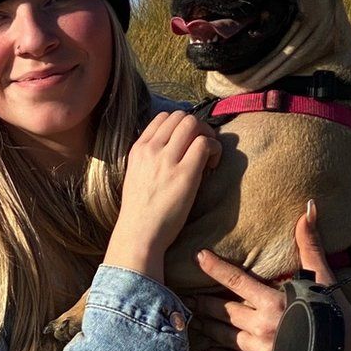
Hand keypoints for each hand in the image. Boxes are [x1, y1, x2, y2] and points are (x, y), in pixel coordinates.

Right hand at [104, 111, 220, 280]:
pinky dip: (215, 149)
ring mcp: (168, 160)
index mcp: (139, 149)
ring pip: (193, 124)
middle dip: (198, 126)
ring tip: (210, 155)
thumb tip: (174, 148)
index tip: (188, 142)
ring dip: (208, 134)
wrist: (139, 233)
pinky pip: (205, 144)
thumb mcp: (136, 174)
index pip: (163, 117)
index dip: (181, 125)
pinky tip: (213, 165)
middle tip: (204, 146)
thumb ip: (150, 158)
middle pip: (181, 116)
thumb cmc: (140, 211)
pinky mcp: (185, 174)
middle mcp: (152, 149)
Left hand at [186, 201, 350, 350]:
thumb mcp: (321, 275)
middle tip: (182, 293)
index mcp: (275, 302)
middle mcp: (265, 326)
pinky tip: (205, 349)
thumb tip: (309, 208)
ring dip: (206, 326)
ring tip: (189, 316)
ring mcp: (262, 348)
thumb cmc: (333, 310)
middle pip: (224, 311)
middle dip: (202, 302)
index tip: (198, 256)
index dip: (215, 268)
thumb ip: (309, 243)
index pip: (236, 281)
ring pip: (224, 335)